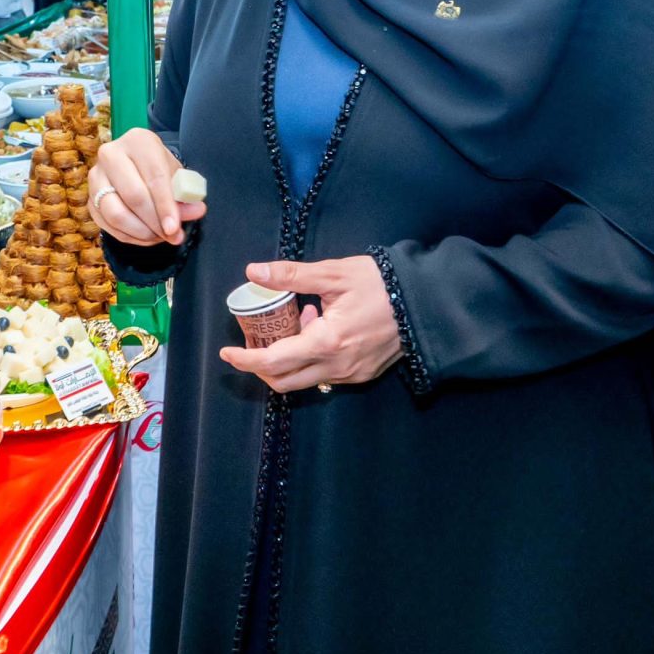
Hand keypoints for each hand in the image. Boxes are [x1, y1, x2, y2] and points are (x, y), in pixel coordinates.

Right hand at [90, 127, 205, 244]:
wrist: (135, 165)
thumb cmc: (159, 169)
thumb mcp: (176, 176)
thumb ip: (185, 194)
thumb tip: (197, 211)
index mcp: (138, 141)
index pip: (154, 178)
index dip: (165, 206)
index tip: (175, 228)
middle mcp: (111, 154)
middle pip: (133, 196)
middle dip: (154, 222)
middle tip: (171, 236)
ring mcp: (96, 176)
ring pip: (115, 213)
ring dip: (141, 232)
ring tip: (159, 237)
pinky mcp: (89, 198)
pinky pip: (107, 225)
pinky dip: (129, 237)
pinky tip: (146, 237)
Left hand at [218, 257, 403, 392]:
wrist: (426, 302)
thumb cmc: (381, 284)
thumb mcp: (334, 274)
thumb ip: (291, 276)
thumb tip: (254, 272)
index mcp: (326, 342)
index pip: (274, 361)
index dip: (245, 359)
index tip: (227, 352)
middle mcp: (337, 366)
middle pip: (284, 381)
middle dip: (261, 365)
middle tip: (254, 340)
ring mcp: (351, 374)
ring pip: (304, 381)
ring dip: (289, 359)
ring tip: (299, 321)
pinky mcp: (363, 374)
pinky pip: (325, 376)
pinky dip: (311, 358)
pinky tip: (320, 328)